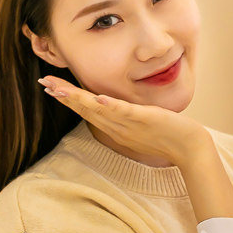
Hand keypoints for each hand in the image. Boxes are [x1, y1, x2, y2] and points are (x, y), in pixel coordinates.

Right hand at [38, 76, 205, 166]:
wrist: (189, 149)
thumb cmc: (168, 136)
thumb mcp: (141, 124)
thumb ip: (127, 115)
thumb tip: (115, 104)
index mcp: (115, 127)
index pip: (87, 111)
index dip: (68, 99)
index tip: (50, 87)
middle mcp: (118, 128)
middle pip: (85, 110)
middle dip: (64, 96)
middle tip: (43, 83)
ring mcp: (129, 125)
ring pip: (98, 110)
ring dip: (78, 99)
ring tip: (58, 88)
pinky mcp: (144, 120)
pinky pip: (124, 113)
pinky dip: (111, 106)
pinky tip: (98, 98)